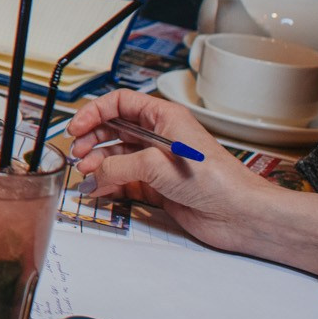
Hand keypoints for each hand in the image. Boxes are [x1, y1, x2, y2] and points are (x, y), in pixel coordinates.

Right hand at [67, 90, 317, 274]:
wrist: (240, 215)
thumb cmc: (217, 181)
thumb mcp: (158, 165)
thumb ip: (119, 166)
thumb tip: (95, 174)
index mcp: (164, 119)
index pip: (120, 104)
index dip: (95, 112)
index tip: (77, 127)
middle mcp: (159, 138)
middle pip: (114, 129)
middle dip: (92, 139)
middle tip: (77, 153)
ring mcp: (157, 163)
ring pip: (116, 156)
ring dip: (98, 164)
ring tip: (87, 174)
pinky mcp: (158, 187)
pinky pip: (124, 181)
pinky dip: (108, 185)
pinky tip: (99, 190)